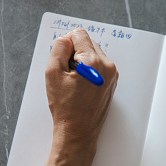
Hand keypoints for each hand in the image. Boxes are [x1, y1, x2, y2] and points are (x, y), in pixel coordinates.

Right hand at [45, 28, 118, 150]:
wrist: (78, 131)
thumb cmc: (65, 106)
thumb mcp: (53, 73)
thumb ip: (59, 48)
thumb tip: (66, 39)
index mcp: (93, 62)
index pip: (79, 34)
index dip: (66, 44)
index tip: (62, 61)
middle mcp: (107, 66)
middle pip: (87, 42)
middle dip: (74, 53)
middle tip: (67, 74)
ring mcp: (112, 74)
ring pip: (93, 53)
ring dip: (82, 61)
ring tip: (74, 82)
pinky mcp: (112, 81)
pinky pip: (98, 65)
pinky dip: (89, 70)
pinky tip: (81, 86)